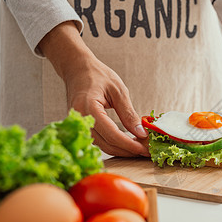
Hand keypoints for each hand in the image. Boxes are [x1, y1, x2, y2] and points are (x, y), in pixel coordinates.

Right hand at [38, 22, 148, 156]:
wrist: (76, 69)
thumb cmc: (98, 75)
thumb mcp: (119, 91)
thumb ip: (128, 114)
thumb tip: (141, 133)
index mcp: (89, 108)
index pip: (112, 134)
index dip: (129, 145)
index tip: (145, 149)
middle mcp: (80, 120)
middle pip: (106, 144)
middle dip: (127, 151)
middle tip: (146, 152)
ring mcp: (78, 125)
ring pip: (102, 146)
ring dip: (121, 150)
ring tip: (139, 148)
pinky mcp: (81, 127)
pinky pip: (98, 141)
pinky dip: (113, 144)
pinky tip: (126, 143)